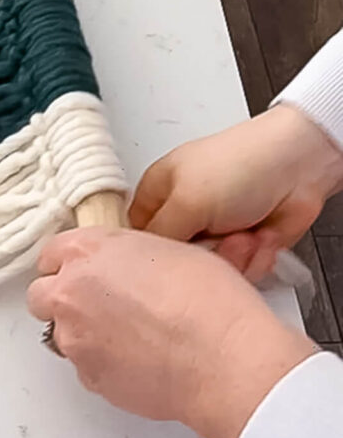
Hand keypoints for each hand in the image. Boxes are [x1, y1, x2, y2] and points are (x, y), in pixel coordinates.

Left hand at [27, 228, 316, 437]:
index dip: (70, 264)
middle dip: (65, 300)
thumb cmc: (209, 301)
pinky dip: (105, 363)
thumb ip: (126, 256)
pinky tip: (141, 361)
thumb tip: (124, 268)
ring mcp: (74, 338)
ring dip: (85, 334)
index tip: (85, 271)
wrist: (224, 359)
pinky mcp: (88, 377)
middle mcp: (70, 292)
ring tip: (132, 338)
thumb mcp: (169, 249)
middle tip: (101, 305)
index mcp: (88, 251)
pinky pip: (86, 367)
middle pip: (42, 295)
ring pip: (63, 334)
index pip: (51, 253)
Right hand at [130, 104, 342, 278]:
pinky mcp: (244, 246)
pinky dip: (254, 259)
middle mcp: (187, 212)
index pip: (137, 235)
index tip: (163, 264)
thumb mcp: (185, 200)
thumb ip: (156, 237)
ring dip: (232, 259)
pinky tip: (259, 238)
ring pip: (209, 272)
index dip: (147, 254)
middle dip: (201, 257)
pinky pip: (239, 274)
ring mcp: (216, 230)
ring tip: (243, 235)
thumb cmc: (243, 164)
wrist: (300, 168)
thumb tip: (143, 263)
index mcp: (160, 191)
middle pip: (176, 260)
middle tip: (213, 239)